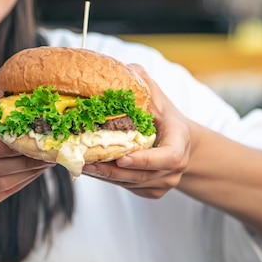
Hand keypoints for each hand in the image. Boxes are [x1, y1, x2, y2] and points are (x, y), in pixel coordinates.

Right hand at [0, 89, 54, 211]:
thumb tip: (13, 82)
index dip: (5, 147)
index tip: (31, 138)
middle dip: (26, 160)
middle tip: (50, 151)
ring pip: (2, 183)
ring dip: (29, 172)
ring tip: (47, 161)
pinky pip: (3, 193)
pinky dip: (22, 182)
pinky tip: (35, 172)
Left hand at [82, 64, 193, 198]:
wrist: (180, 142)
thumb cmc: (165, 117)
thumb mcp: (158, 97)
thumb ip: (143, 82)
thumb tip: (124, 69)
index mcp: (180, 142)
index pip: (168, 157)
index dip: (145, 160)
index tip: (121, 158)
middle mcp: (175, 168)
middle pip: (142, 175)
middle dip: (112, 170)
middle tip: (86, 161)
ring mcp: (164, 182)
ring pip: (131, 184)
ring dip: (105, 176)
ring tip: (81, 164)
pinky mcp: (151, 191)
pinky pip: (128, 188)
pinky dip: (109, 179)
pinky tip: (91, 168)